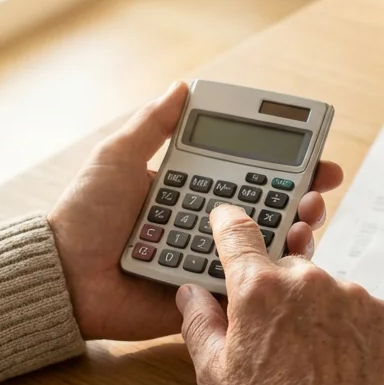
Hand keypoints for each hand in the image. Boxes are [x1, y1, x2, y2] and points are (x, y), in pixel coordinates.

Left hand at [48, 82, 344, 340]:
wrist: (64, 277)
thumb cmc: (84, 216)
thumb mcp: (116, 158)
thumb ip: (152, 125)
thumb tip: (182, 85)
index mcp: (193, 190)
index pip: (253, 174)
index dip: (289, 166)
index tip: (319, 158)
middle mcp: (208, 226)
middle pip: (272, 212)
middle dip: (304, 202)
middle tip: (317, 196)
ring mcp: (211, 262)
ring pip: (268, 250)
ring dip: (297, 236)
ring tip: (306, 226)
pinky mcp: (207, 298)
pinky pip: (247, 290)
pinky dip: (273, 278)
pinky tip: (287, 264)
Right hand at [176, 205, 383, 384]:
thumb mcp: (215, 374)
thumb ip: (199, 323)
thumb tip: (190, 292)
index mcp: (259, 289)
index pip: (238, 233)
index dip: (229, 223)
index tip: (227, 217)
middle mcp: (308, 280)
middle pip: (286, 269)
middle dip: (278, 293)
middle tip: (277, 338)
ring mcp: (351, 295)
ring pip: (326, 290)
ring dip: (317, 312)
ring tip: (313, 360)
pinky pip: (360, 310)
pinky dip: (350, 328)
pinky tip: (340, 363)